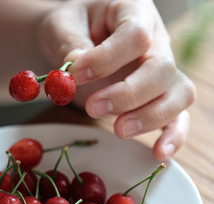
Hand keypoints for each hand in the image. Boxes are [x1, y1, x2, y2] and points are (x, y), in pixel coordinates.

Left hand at [38, 0, 195, 160]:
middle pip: (161, 69)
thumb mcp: (62, 27)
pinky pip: (178, 116)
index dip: (107, 58)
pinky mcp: (159, 96)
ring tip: (119, 130)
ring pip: (178, 95)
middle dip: (128, 94)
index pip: (135, 35)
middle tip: (94, 108)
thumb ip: (70, 44)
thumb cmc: (72, 30)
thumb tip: (78, 65)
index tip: (77, 75)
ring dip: (150, 117)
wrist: (78, 39)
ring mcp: (162, 71)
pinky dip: (172, 135)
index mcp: (133, 12)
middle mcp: (156, 41)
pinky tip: (158, 152)